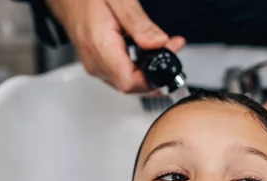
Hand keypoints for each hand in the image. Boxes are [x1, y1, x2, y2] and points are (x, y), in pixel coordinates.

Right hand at [47, 0, 185, 91]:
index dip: (154, 77)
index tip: (169, 56)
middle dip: (156, 73)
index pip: (130, 83)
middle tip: (172, 48)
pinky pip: (121, 74)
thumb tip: (159, 43)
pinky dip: (139, 67)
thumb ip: (140, 25)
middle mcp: (95, 62)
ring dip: (149, 70)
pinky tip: (148, 54)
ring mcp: (95, 65)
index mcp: (100, 47)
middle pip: (132, 86)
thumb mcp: (119, 0)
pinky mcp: (97, 63)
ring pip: (128, 82)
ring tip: (164, 48)